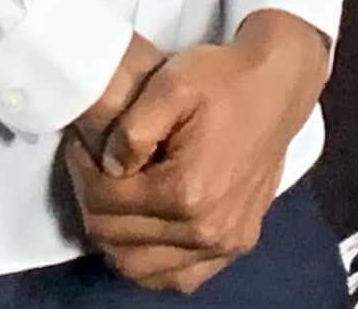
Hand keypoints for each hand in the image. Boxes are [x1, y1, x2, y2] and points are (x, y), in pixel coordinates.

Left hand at [65, 12, 328, 293]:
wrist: (276, 88)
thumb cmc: (223, 80)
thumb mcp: (169, 85)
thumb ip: (131, 130)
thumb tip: (109, 167)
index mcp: (187, 191)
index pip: (104, 203)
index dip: (81, 171)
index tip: (82, 146)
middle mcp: (206, 230)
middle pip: (115, 238)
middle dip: (92, 201)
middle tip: (93, 166)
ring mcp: (224, 244)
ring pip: (140, 267)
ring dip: (115, 234)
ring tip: (115, 194)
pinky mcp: (236, 245)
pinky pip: (178, 277)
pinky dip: (150, 260)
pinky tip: (144, 227)